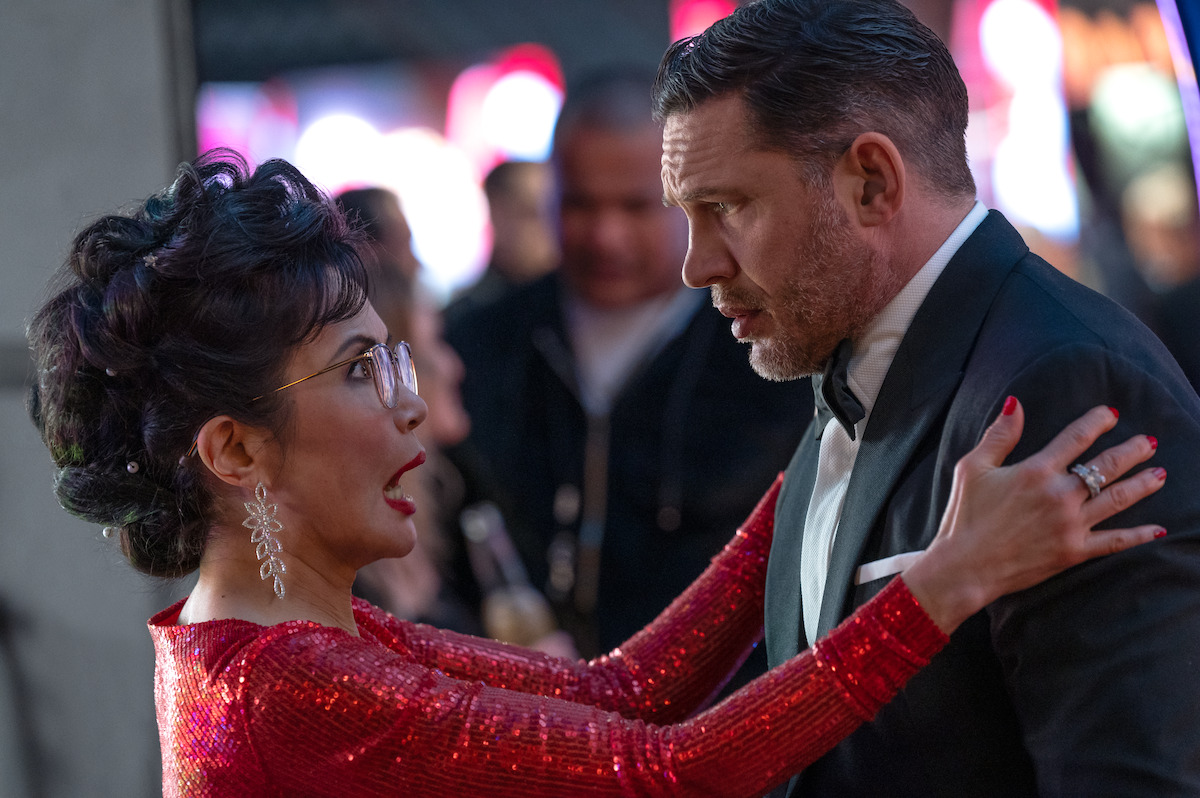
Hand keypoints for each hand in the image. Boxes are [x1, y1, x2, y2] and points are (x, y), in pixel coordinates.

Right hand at [902, 398, 1165, 633]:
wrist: (965, 566)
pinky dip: (1139, 535)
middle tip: (1150, 442)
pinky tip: (1158, 529)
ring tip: (1160, 473)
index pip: (1077, 437)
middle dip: (1132, 451)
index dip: (1098, 422)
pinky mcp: (1074, 551)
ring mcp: (1071, 525)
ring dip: (1143, 484)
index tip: (1112, 414)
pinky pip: (1115, 541)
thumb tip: (1016, 404)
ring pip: (1118, 499)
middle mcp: (1060, 495)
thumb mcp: (972, 468)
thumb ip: (999, 435)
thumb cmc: (964, 516)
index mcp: (1036, 471)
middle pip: (1107, 467)